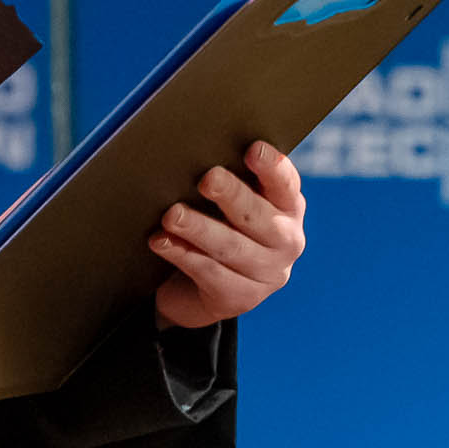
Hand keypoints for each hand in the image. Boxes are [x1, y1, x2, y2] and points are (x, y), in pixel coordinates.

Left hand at [151, 143, 305, 329]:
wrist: (200, 287)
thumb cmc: (215, 224)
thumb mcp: (227, 201)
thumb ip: (224, 178)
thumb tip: (192, 150)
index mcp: (289, 206)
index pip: (285, 183)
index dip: (272, 166)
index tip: (252, 149)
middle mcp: (287, 240)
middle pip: (257, 216)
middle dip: (232, 195)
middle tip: (207, 178)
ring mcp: (268, 274)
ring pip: (231, 247)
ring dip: (199, 228)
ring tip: (172, 214)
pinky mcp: (241, 298)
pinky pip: (209, 273)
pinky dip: (182, 255)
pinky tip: (160, 241)